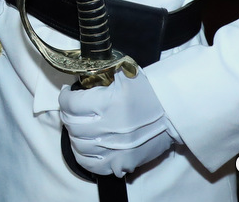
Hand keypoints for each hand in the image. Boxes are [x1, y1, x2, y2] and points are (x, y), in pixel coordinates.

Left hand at [58, 70, 179, 176]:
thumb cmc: (149, 91)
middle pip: (72, 126)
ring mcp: (116, 148)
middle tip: (71, 109)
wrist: (174, 113)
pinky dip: (84, 157)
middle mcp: (110, 128)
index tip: (67, 94)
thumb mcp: (125, 73)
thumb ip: (101, 72)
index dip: (64, 98)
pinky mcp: (123, 163)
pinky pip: (93, 166)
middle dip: (67, 115)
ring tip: (78, 126)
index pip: (71, 105)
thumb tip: (80, 78)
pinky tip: (86, 146)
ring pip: (79, 146)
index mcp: (108, 104)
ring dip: (74, 135)